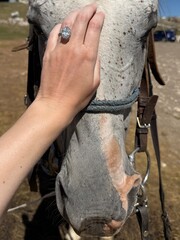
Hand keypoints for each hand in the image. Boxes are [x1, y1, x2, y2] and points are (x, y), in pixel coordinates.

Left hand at [36, 4, 104, 118]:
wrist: (56, 103)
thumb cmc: (78, 96)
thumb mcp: (95, 82)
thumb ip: (96, 63)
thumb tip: (94, 51)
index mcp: (88, 55)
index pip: (94, 28)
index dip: (99, 17)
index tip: (101, 14)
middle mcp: (74, 48)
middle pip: (81, 20)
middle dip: (88, 10)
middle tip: (93, 7)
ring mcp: (59, 49)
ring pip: (67, 23)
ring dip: (75, 14)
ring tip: (80, 12)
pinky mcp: (49, 52)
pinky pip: (54, 33)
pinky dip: (60, 25)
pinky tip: (64, 25)